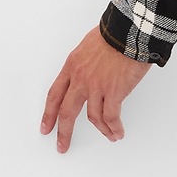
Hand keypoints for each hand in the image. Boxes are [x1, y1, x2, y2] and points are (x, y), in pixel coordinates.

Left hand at [40, 27, 149, 152]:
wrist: (129, 32)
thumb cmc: (114, 34)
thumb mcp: (89, 47)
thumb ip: (85, 65)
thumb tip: (90, 76)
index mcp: (72, 66)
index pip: (54, 94)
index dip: (49, 113)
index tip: (46, 127)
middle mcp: (81, 79)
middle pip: (66, 111)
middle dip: (64, 132)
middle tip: (62, 145)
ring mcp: (96, 86)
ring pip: (93, 118)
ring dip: (102, 130)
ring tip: (109, 136)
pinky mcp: (114, 92)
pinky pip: (111, 117)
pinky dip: (114, 127)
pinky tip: (118, 132)